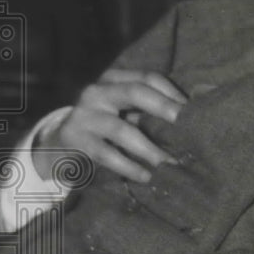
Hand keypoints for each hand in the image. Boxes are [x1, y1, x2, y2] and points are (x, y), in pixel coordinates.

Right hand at [35, 69, 186, 181]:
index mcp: (115, 79)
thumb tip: (194, 115)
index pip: (148, 78)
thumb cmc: (105, 129)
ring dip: (150, 148)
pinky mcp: (75, 138)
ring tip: (169, 163)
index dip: (172, 93)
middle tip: (188, 129)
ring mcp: (84, 114)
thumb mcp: (125, 112)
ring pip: (122, 129)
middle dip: (164, 109)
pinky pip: (106, 153)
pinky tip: (145, 176)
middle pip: (136, 91)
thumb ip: (150, 110)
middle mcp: (98, 91)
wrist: (59, 145)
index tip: (194, 112)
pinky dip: (129, 166)